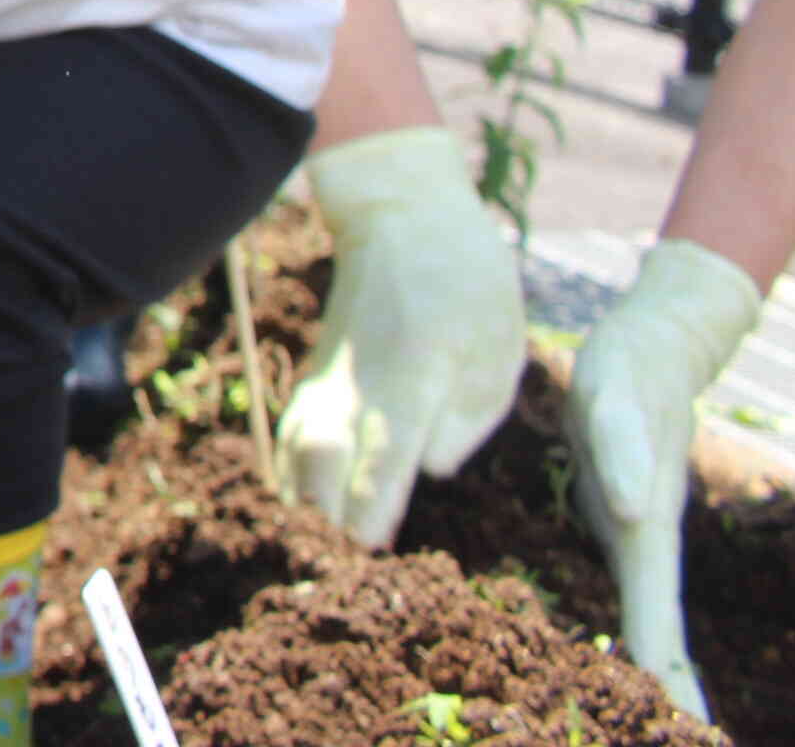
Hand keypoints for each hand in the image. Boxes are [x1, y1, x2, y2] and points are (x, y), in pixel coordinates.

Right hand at [278, 125, 525, 545]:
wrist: (399, 214)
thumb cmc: (465, 278)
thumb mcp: (500, 343)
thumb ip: (470, 417)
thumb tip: (429, 468)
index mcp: (412, 372)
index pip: (383, 453)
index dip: (372, 507)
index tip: (370, 553)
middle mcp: (356, 382)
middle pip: (323, 462)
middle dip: (328, 523)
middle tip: (343, 580)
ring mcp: (327, 380)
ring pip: (298, 454)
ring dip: (305, 507)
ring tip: (317, 559)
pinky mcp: (316, 381)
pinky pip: (294, 441)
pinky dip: (294, 481)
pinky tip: (304, 515)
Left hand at [564, 237, 763, 721]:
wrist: (647, 348)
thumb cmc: (626, 372)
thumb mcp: (615, 399)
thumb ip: (624, 452)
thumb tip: (631, 511)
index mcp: (647, 525)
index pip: (656, 614)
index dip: (662, 668)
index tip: (680, 722)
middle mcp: (647, 537)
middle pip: (659, 628)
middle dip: (668, 688)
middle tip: (680, 740)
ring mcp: (637, 532)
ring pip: (648, 615)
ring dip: (655, 667)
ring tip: (661, 719)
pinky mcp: (620, 520)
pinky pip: (631, 590)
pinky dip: (635, 631)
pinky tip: (631, 658)